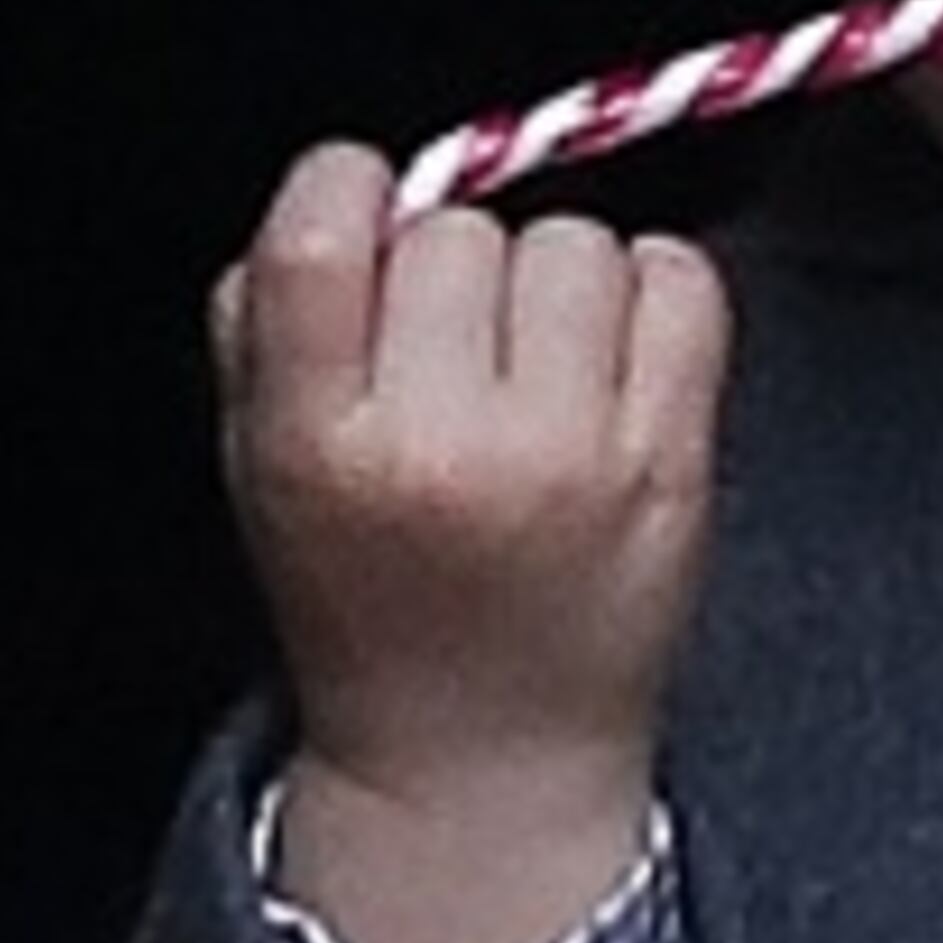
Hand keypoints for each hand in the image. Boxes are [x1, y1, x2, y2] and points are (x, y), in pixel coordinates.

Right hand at [212, 143, 730, 942]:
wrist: (485, 755)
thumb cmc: (369, 597)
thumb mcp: (260, 470)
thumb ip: (266, 322)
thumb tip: (346, 187)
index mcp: (320, 445)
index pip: (319, 233)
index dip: (346, 189)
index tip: (364, 216)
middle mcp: (449, 447)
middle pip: (461, 233)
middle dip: (454, 266)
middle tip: (454, 347)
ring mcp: (576, 455)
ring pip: (576, 245)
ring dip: (555, 279)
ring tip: (534, 364)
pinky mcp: (675, 461)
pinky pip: (682, 283)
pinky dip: (653, 290)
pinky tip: (613, 355)